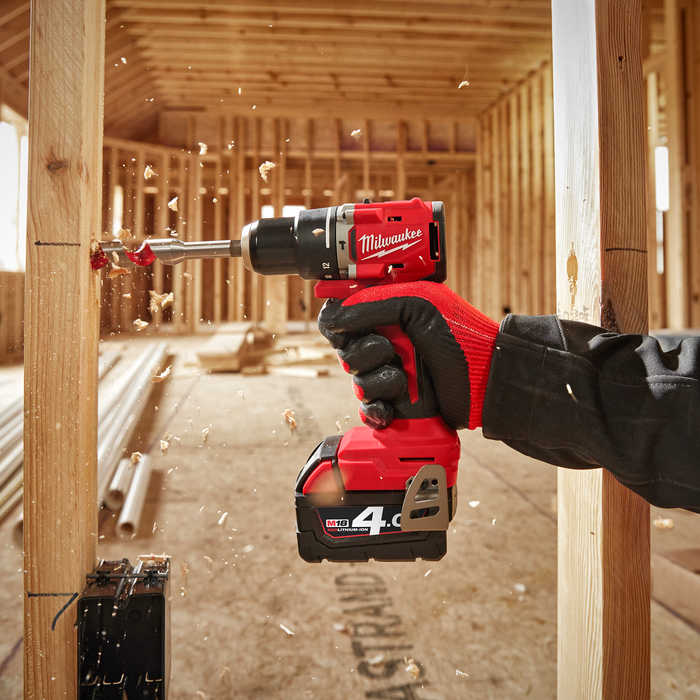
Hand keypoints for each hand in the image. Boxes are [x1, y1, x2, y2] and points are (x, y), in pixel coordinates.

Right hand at [318, 281, 498, 429]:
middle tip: (390, 351)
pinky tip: (392, 406)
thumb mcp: (417, 305)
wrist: (485, 380)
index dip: (337, 325)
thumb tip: (332, 318)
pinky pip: (367, 410)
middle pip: (344, 352)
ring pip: (357, 383)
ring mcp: (388, 375)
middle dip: (365, 354)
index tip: (344, 330)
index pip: (341, 318)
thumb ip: (372, 305)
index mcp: (386, 316)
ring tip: (404, 380)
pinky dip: (378, 409)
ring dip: (379, 382)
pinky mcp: (395, 404)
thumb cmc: (459, 335)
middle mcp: (384, 345)